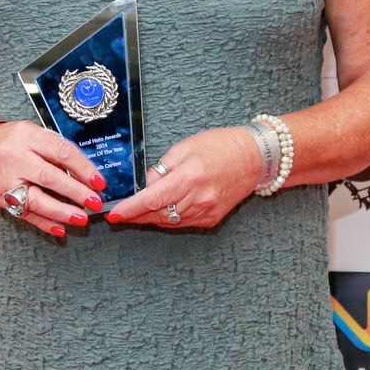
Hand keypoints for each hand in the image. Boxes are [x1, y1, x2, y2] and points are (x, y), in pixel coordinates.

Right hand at [0, 120, 105, 239]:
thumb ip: (55, 149)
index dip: (83, 168)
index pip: (61, 152)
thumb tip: (84, 172)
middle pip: (49, 177)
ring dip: (61, 212)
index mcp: (28, 137)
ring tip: (81, 218)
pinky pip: (24, 214)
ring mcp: (6, 180)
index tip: (99, 182)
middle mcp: (16, 158)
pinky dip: (43, 223)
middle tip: (94, 202)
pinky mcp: (0, 198)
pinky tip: (60, 228)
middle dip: (75, 192)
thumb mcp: (33, 133)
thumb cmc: (10, 141)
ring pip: (36, 200)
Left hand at [105, 126, 259, 230]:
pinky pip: (182, 223)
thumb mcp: (184, 148)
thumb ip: (162, 168)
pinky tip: (160, 211)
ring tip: (136, 211)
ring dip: (150, 218)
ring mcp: (206, 212)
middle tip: (119, 213)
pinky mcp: (211, 219)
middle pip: (158, 214)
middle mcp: (199, 199)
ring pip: (169, 222)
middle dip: (136, 215)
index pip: (152, 199)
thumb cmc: (220, 146)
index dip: (131, 209)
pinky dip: (168, 219)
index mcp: (190, 177)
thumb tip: (144, 185)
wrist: (254, 158)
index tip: (115, 214)